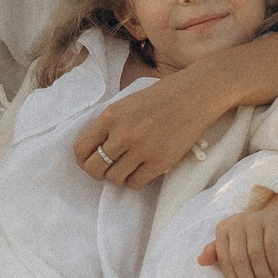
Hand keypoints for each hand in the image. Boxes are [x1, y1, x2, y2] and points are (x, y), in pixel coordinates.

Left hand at [74, 60, 233, 186]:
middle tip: (107, 169)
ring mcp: (142, 149)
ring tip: (127, 168)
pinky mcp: (160, 162)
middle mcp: (123, 134)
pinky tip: (141, 170)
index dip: (83, 159)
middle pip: (94, 168)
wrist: (196, 94)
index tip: (89, 160)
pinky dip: (135, 180)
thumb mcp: (127, 103)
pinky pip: (136, 183)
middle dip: (97, 172)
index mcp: (110, 116)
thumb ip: (109, 124)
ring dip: (117, 177)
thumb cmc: (161, 97)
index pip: (81, 148)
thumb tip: (94, 148)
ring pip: (114, 179)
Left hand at [197, 199, 277, 277]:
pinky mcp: (273, 222)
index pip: (224, 259)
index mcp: (223, 229)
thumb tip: (200, 261)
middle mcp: (237, 222)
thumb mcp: (234, 243)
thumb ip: (217, 252)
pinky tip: (277, 277)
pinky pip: (272, 248)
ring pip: (256, 255)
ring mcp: (255, 220)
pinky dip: (274, 265)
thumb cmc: (254, 237)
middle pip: (239, 258)